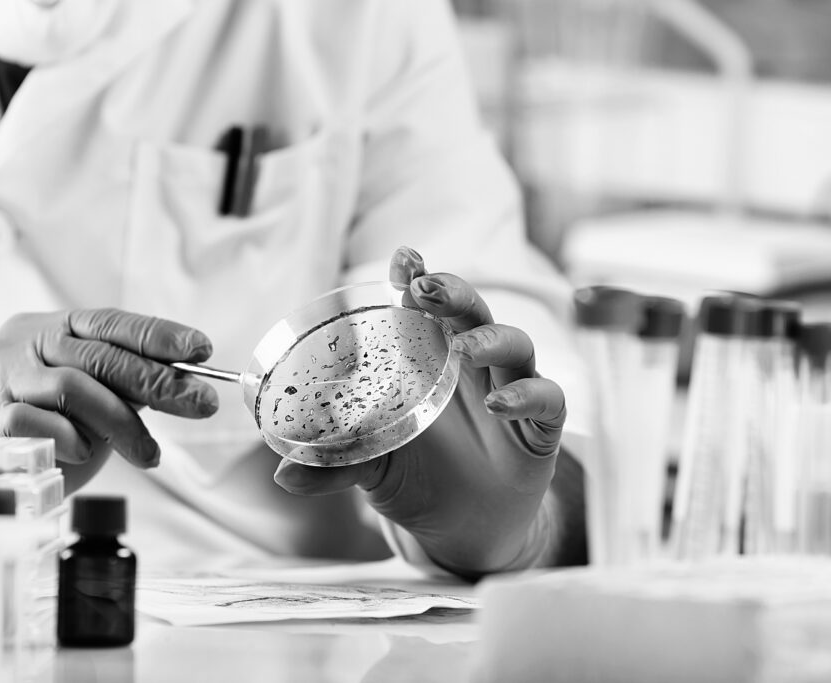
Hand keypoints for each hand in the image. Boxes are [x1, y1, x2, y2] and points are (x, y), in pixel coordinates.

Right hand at [0, 308, 217, 469]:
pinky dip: (72, 440)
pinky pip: (40, 424)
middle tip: (201, 403)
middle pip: (100, 355)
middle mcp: (24, 343)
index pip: (110, 321)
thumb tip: (188, 384)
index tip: (201, 348)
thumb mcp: (93, 396)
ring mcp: (2, 378)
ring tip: (148, 454)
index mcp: (54, 327)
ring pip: (73, 388)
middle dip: (158, 380)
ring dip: (122, 424)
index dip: (158, 333)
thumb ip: (127, 383)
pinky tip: (85, 454)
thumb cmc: (49, 426)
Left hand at [273, 247, 566, 577]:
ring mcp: (509, 389)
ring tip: (463, 353)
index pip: (425, 308)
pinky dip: (526, 395)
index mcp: (430, 362)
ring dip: (489, 339)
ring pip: (513, 342)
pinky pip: (547, 398)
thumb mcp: (370, 468)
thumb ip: (332, 465)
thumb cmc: (417, 478)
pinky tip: (500, 403)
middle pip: (471, 311)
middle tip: (425, 290)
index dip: (416, 278)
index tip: (403, 258)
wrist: (463, 530)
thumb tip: (283, 475)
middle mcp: (472, 365)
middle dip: (451, 292)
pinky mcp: (540, 426)